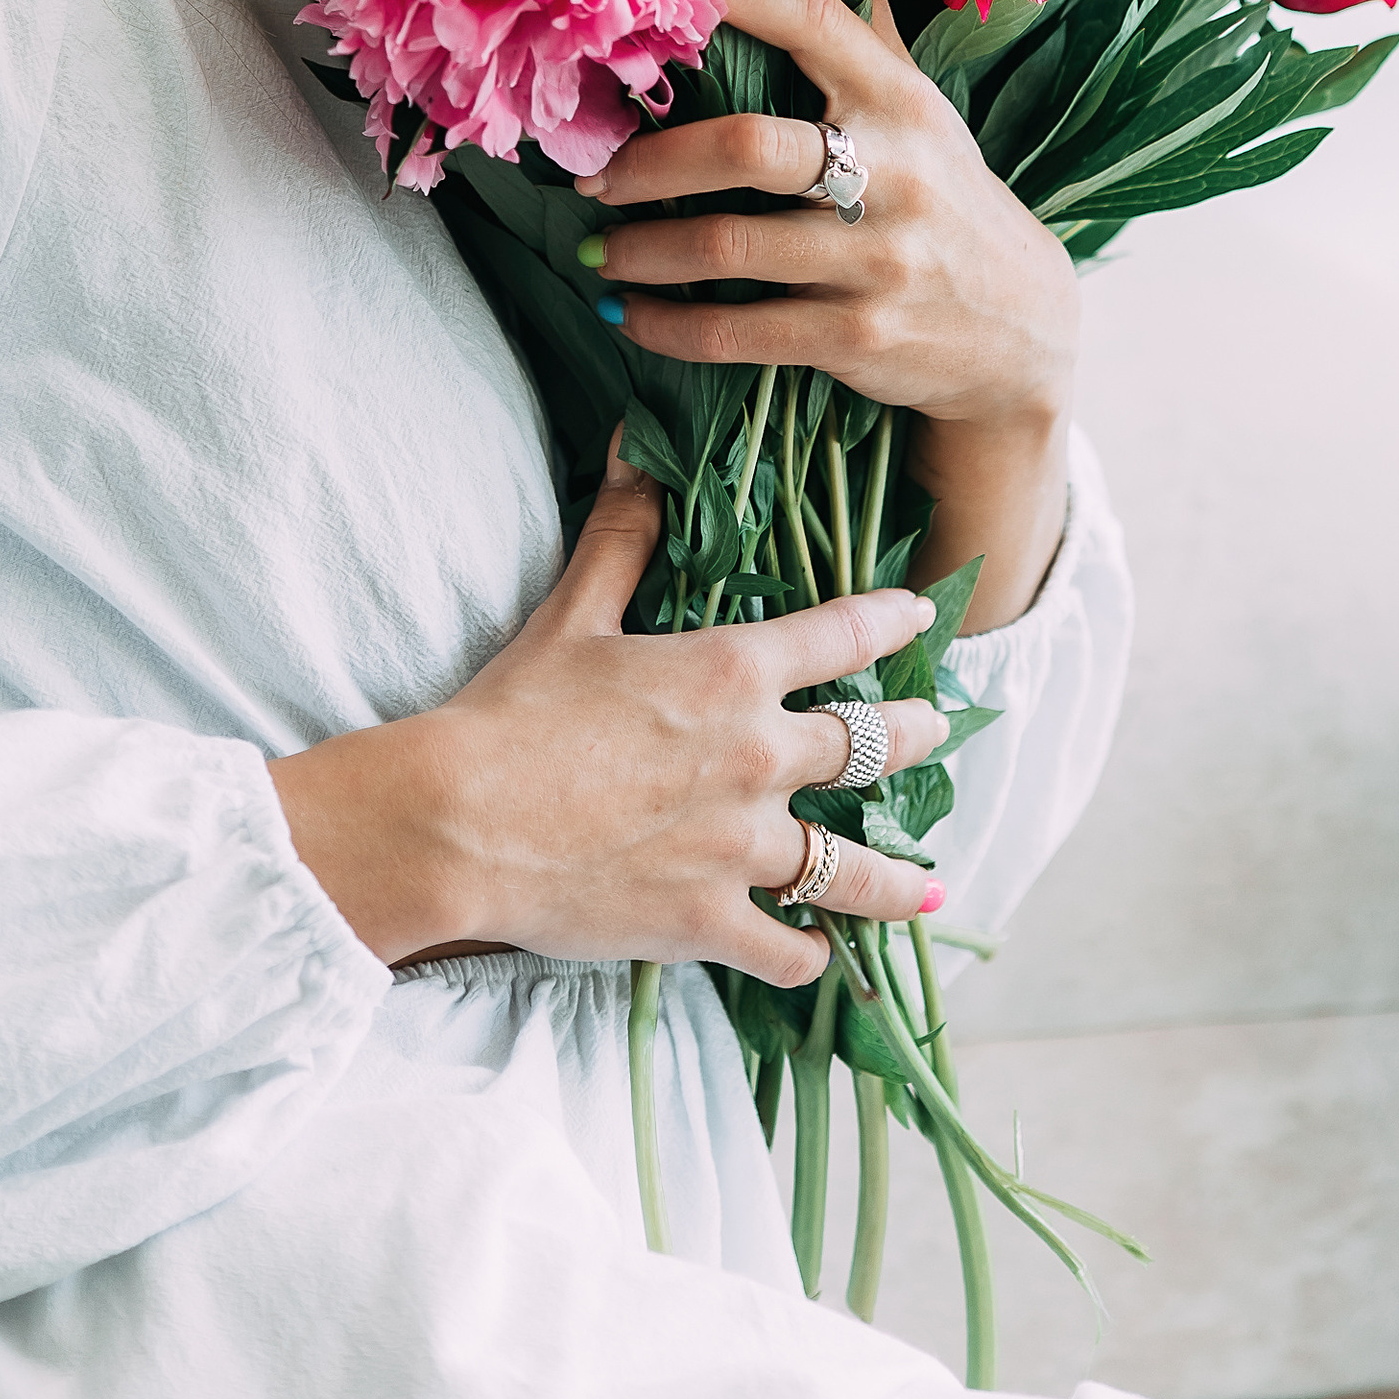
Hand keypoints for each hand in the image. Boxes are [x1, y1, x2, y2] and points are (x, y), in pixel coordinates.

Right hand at [270, 439, 948, 982]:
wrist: (458, 823)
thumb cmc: (511, 711)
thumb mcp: (573, 610)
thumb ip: (623, 531)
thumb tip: (636, 440)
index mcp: (733, 672)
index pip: (843, 634)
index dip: (890, 620)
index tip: (921, 617)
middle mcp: (759, 757)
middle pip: (872, 746)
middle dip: (915, 738)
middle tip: (939, 735)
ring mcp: (742, 846)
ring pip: (852, 868)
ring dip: (896, 880)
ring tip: (929, 888)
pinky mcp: (710, 921)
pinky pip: (787, 949)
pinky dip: (808, 957)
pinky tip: (823, 959)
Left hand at [587, 0, 1077, 625]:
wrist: (1023, 332)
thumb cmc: (945, 204)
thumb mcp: (922, 119)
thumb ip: (856, 53)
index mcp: (902, 101)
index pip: (813, 21)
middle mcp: (896, 172)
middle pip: (747, 146)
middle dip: (649, 161)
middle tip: (593, 175)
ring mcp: (880, 259)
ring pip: (726, 246)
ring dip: (641, 248)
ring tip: (598, 246)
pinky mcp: (861, 336)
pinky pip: (738, 331)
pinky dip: (667, 325)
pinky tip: (628, 313)